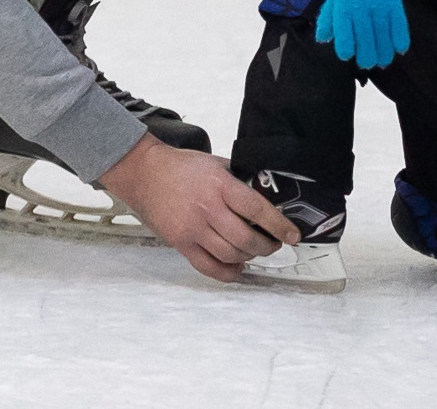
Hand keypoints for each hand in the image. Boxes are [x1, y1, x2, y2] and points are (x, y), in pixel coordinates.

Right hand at [98, 136, 297, 281]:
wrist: (143, 173)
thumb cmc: (180, 166)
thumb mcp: (216, 164)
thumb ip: (239, 180)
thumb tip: (267, 195)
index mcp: (219, 186)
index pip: (258, 210)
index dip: (279, 225)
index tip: (293, 234)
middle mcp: (208, 209)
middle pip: (247, 239)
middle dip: (268, 246)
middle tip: (274, 243)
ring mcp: (193, 229)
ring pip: (231, 256)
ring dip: (250, 257)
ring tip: (254, 251)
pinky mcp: (181, 243)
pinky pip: (209, 267)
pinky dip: (228, 273)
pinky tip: (237, 267)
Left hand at [315, 0, 409, 69]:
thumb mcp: (333, 1)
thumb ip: (326, 21)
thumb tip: (322, 40)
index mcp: (344, 7)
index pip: (344, 32)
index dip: (346, 47)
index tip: (347, 55)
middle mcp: (362, 6)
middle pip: (366, 38)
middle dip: (366, 56)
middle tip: (366, 64)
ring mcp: (380, 5)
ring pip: (384, 35)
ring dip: (384, 53)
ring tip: (382, 62)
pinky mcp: (395, 4)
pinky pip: (400, 26)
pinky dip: (401, 40)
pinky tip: (399, 50)